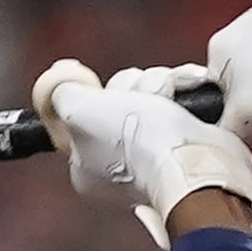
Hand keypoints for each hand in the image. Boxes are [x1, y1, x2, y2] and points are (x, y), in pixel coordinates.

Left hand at [31, 61, 251, 245]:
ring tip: (169, 103)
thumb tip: (60, 84)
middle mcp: (120, 162)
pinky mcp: (187, 138)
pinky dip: (183, 86)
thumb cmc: (134, 143)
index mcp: (87, 166)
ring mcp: (156, 152)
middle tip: (138, 106)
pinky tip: (185, 93)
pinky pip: (179, 94)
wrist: (191, 160)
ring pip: (150, 91)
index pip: (87, 111)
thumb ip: (61, 94)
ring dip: (159, 86)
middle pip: (120, 97)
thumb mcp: (77, 110)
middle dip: (132, 89)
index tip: (105, 100)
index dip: (99, 96)